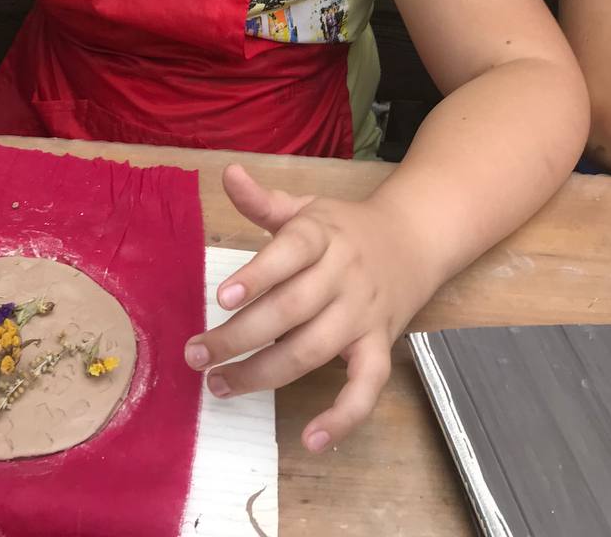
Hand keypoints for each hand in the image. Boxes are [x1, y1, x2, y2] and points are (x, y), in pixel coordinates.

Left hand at [184, 164, 434, 452]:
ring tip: (220, 385)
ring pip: (313, 351)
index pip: (289, 253)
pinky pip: (366, 387)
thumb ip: (263, 201)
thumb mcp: (305, 207)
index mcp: (321, 236)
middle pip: (291, 311)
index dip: (257, 275)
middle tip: (197, 355)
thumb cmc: (343, 228)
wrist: (413, 241)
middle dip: (240, 337)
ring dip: (265, 374)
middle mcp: (343, 276)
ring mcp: (362, 315)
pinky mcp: (379, 346)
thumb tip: (227, 173)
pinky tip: (311, 438)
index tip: (220, 296)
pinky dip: (343, 416)